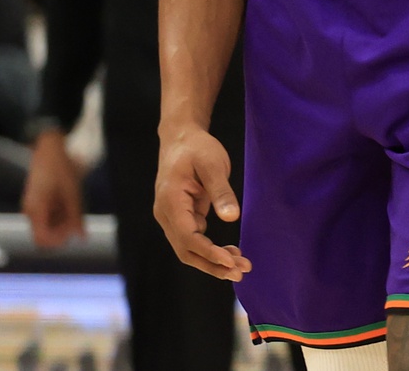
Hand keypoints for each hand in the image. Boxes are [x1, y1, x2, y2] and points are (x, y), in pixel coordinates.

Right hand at [22, 128, 84, 248]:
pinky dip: (59, 214)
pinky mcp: (37, 202)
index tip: (73, 230)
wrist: (49, 149)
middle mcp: (30, 212)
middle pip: (45, 233)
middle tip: (76, 216)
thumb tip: (81, 237)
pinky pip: (47, 216)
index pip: (42, 239)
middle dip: (62, 230)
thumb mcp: (73, 193)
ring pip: (47, 225)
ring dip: (62, 221)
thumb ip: (76, 216)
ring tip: (73, 204)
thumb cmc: (60, 168)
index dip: (58, 240)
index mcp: (36, 210)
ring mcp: (32, 207)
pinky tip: (68, 202)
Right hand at [154, 123, 248, 280]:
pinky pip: (194, 240)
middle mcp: (166, 214)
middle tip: (242, 271)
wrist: (181, 138)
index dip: (208, 252)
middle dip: (213, 264)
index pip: (187, 237)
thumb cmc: (197, 148)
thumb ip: (221, 191)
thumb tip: (232, 218)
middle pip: (186, 251)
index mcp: (170, 202)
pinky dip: (211, 250)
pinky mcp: (181, 217)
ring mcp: (172, 218)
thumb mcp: (213, 164)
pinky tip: (231, 253)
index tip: (231, 261)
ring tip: (241, 266)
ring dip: (213, 261)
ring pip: (189, 249)